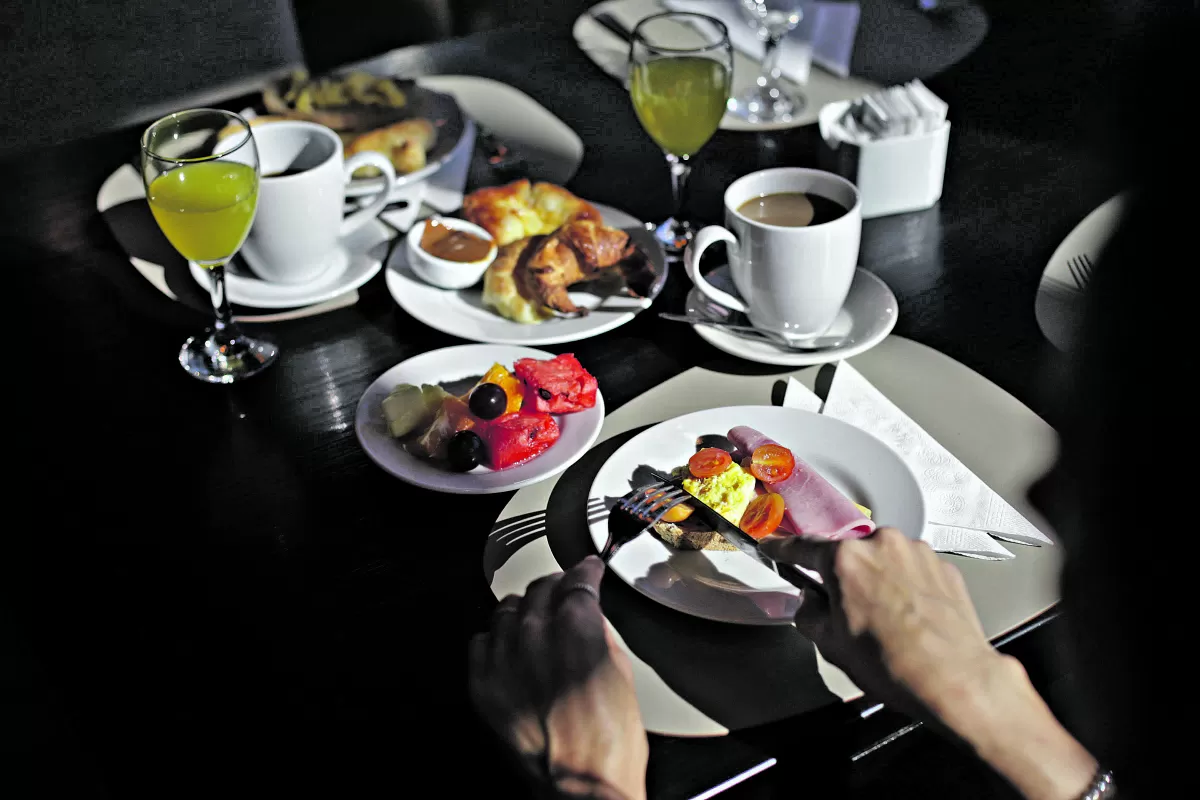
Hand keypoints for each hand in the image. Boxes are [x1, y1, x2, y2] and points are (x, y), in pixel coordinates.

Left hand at [469, 556, 646, 799]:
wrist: (579, 787)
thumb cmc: (608, 741)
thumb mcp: (621, 674)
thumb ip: (600, 634)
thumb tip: (589, 617)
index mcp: (576, 628)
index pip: (576, 579)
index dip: (585, 571)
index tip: (588, 570)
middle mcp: (534, 636)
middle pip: (540, 589)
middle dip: (556, 588)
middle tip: (565, 595)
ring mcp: (503, 660)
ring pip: (508, 610)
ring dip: (526, 611)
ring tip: (536, 622)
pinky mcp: (482, 685)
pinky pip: (481, 641)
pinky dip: (497, 640)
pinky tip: (510, 650)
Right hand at [761, 527, 999, 725]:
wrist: (955, 679)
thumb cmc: (896, 665)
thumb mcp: (831, 645)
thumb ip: (810, 614)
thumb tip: (810, 604)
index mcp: (846, 560)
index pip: (802, 547)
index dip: (783, 550)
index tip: (775, 548)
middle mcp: (882, 545)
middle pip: (848, 554)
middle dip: (843, 577)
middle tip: (847, 612)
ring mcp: (916, 553)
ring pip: (883, 560)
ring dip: (878, 581)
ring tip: (886, 621)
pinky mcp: (943, 566)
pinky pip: (911, 570)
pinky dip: (906, 587)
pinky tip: (908, 618)